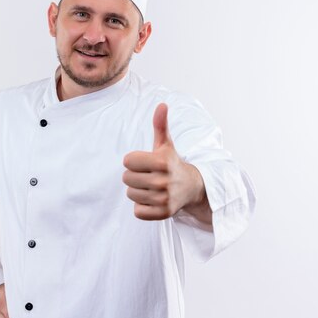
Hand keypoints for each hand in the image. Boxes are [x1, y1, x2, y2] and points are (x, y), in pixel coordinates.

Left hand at [122, 103, 208, 220]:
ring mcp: (164, 198)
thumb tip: (162, 104)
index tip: (146, 162)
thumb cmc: (171, 163)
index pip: (127, 161)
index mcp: (162, 162)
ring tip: (152, 187)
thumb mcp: (166, 144)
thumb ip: (160, 125)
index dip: (133, 161)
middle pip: (126, 178)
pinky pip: (137, 211)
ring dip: (138, 191)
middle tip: (149, 175)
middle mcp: (163, 181)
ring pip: (130, 194)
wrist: (192, 187)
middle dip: (134, 176)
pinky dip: (142, 206)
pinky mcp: (163, 214)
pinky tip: (154, 199)